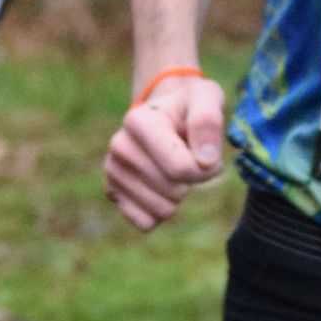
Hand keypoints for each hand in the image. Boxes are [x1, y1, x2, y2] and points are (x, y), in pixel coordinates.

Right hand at [103, 75, 224, 232]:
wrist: (163, 111)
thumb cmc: (188, 106)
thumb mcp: (207, 98)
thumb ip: (208, 122)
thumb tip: (205, 161)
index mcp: (138, 121)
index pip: (180, 169)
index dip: (206, 168)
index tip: (208, 153)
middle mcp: (118, 146)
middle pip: (173, 190)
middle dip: (192, 180)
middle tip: (190, 157)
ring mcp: (112, 171)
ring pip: (162, 210)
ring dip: (178, 195)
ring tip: (174, 168)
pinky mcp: (112, 192)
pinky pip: (145, 223)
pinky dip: (161, 211)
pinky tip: (161, 187)